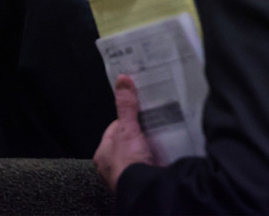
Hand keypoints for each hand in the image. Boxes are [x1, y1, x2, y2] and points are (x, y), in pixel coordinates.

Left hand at [94, 74, 155, 190]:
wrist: (143, 188)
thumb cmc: (128, 163)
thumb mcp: (126, 128)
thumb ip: (126, 106)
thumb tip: (122, 80)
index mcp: (103, 153)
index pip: (115, 129)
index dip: (128, 119)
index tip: (141, 112)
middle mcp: (112, 165)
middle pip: (128, 141)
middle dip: (140, 134)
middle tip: (154, 124)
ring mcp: (126, 173)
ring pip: (139, 153)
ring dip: (149, 147)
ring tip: (162, 136)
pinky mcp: (141, 179)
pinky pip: (149, 164)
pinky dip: (156, 158)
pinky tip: (165, 152)